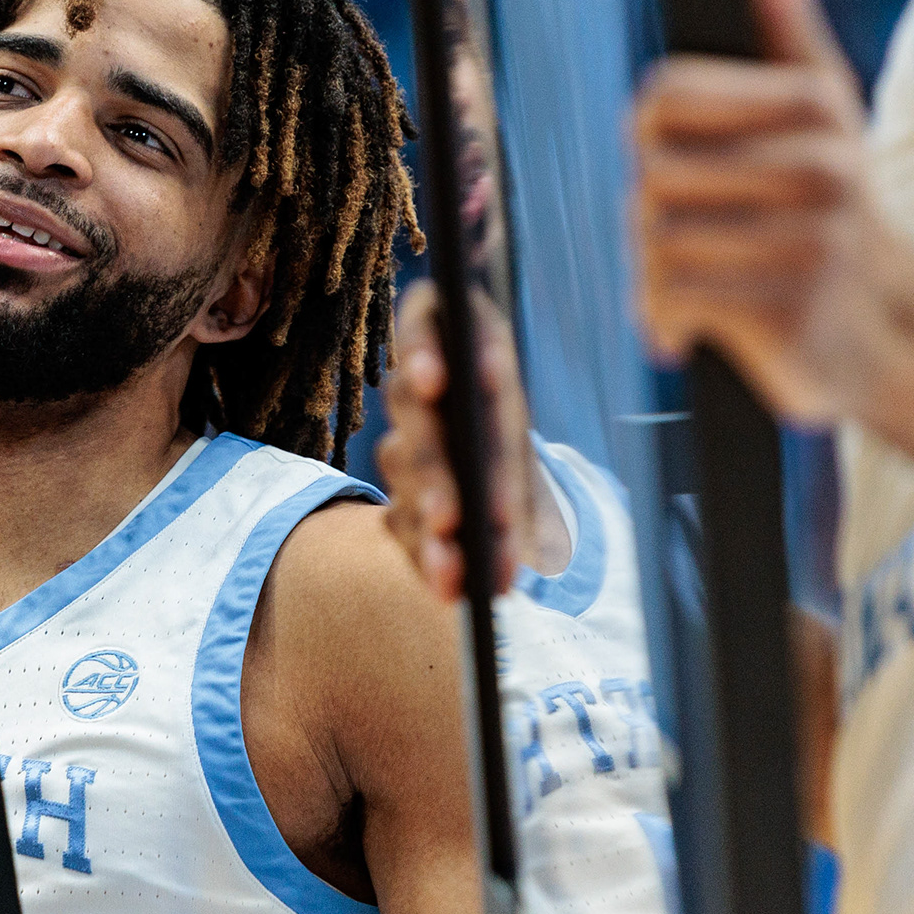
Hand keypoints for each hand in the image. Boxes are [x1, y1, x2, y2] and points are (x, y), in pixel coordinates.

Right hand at [378, 281, 544, 600]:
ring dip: (436, 518)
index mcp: (444, 341)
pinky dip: (432, 561)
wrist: (509, 478)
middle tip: (452, 501)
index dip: (420, 348)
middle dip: (434, 462)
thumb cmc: (507, 420)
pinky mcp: (399, 507)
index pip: (418, 325)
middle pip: (410, 413)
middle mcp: (415, 393)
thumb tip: (489, 373)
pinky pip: (406, 531)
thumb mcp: (513, 401)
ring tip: (460, 559)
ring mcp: (403, 450)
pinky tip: (454, 588)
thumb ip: (499, 390)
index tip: (437, 378)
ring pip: (408, 475)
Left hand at [633, 0, 882, 425]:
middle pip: (650, 172)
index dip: (649, 138)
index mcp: (814, 103)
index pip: (662, 97)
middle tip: (681, 238)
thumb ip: (784, 13)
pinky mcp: (789, 311)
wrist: (891, 332)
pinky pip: (672, 296)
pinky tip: (684, 328)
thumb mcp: (820, 102)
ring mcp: (810, 241)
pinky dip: (662, 318)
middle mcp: (821, 165)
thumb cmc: (830, 208)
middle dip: (648, 212)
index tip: (678, 166)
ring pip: (656, 237)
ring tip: (685, 282)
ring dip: (651, 271)